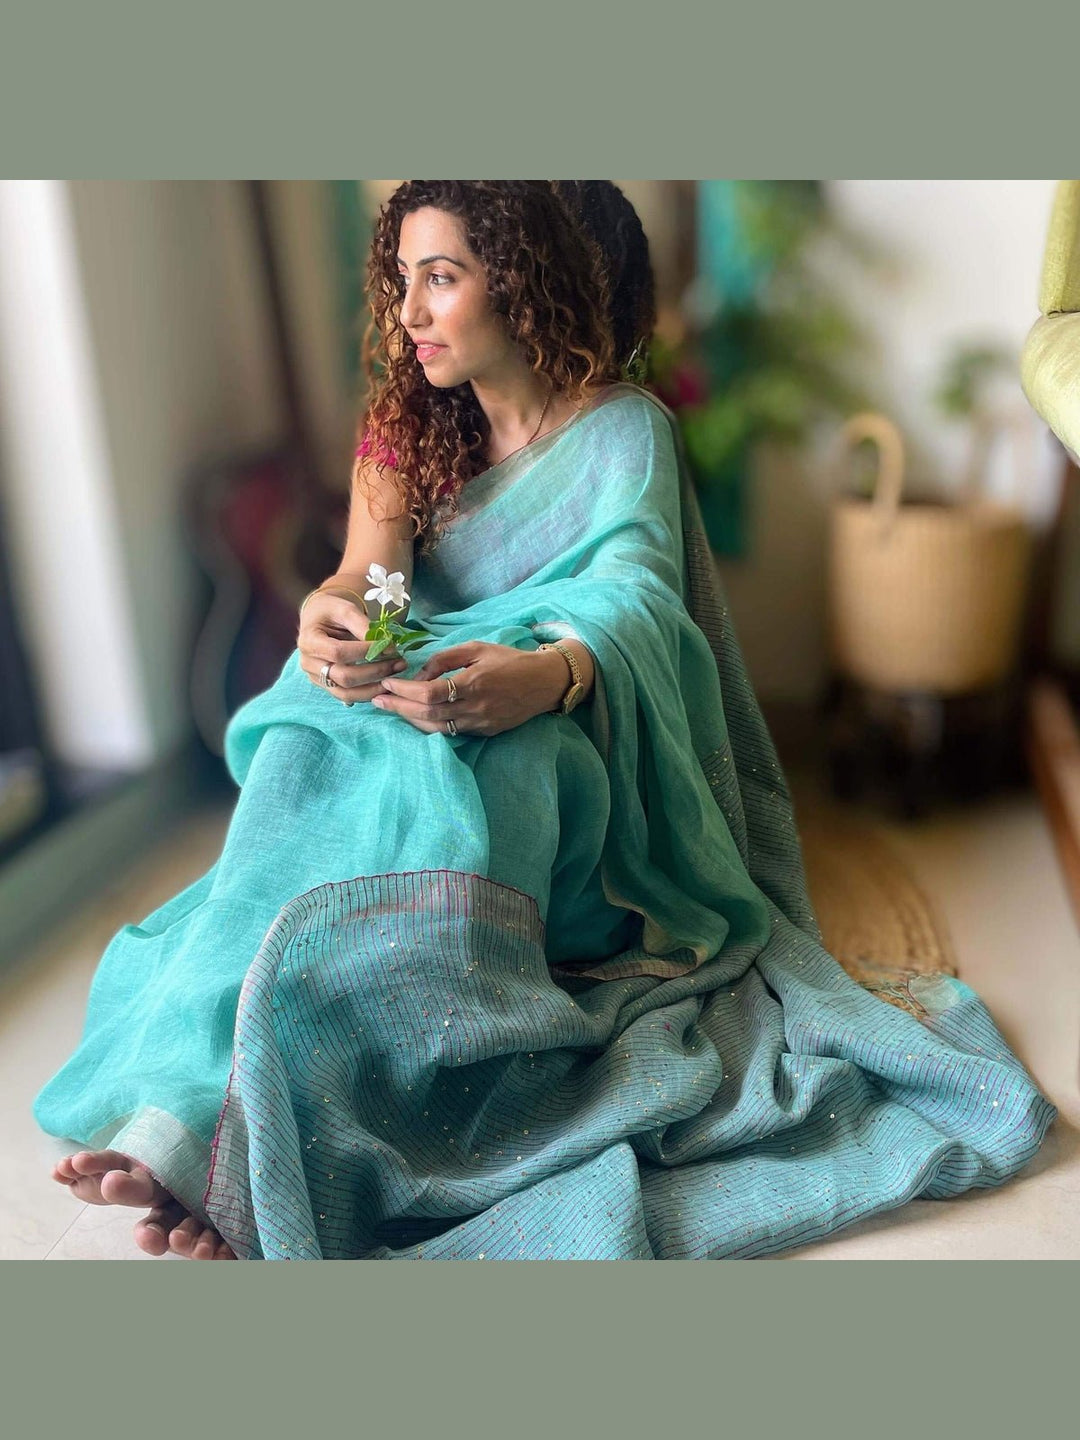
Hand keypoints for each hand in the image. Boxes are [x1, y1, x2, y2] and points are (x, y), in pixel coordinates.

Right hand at [297, 589, 407, 705]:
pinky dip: (369, 693)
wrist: (319, 619)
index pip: (338, 652)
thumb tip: (385, 644)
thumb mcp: (345, 609)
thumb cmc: (331, 611)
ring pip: (346, 693)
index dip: (366, 652)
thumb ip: (362, 625)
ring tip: (396, 675)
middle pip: (343, 677)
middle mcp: (309, 663)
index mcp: (309, 641)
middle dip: (375, 672)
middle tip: (399, 663)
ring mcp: (316, 678)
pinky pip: (348, 696)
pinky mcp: (326, 686)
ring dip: (375, 687)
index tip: (390, 647)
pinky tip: (386, 684)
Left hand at [371, 640, 566, 735]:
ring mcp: (480, 724)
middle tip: (377, 700)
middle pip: (428, 714)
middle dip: (399, 707)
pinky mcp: (484, 732)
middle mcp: (475, 707)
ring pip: (436, 728)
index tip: (388, 682)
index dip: (405, 689)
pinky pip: (450, 732)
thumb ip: (445, 658)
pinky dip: (429, 725)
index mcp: (473, 683)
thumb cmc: (510, 660)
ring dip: (410, 719)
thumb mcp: (477, 648)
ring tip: (390, 709)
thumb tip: (419, 673)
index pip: (429, 693)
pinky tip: (414, 716)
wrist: (544, 683)